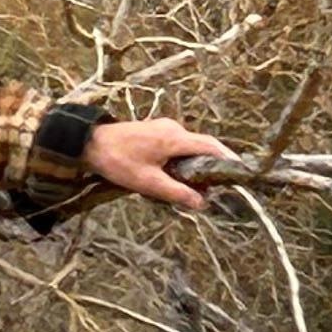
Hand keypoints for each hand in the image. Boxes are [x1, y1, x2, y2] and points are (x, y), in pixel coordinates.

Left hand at [81, 113, 239, 214]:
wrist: (89, 142)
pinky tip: (174, 177)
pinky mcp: (154, 132)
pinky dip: (181, 161)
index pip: (211, 146)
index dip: (228, 159)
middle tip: (215, 189)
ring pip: (188, 148)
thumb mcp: (149, 183)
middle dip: (211, 167)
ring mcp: (163, 128)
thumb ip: (177, 193)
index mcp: (175, 138)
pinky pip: (176, 146)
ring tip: (193, 188)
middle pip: (202, 147)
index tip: (242, 172)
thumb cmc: (118, 161)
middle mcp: (173, 129)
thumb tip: (201, 203)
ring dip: (194, 166)